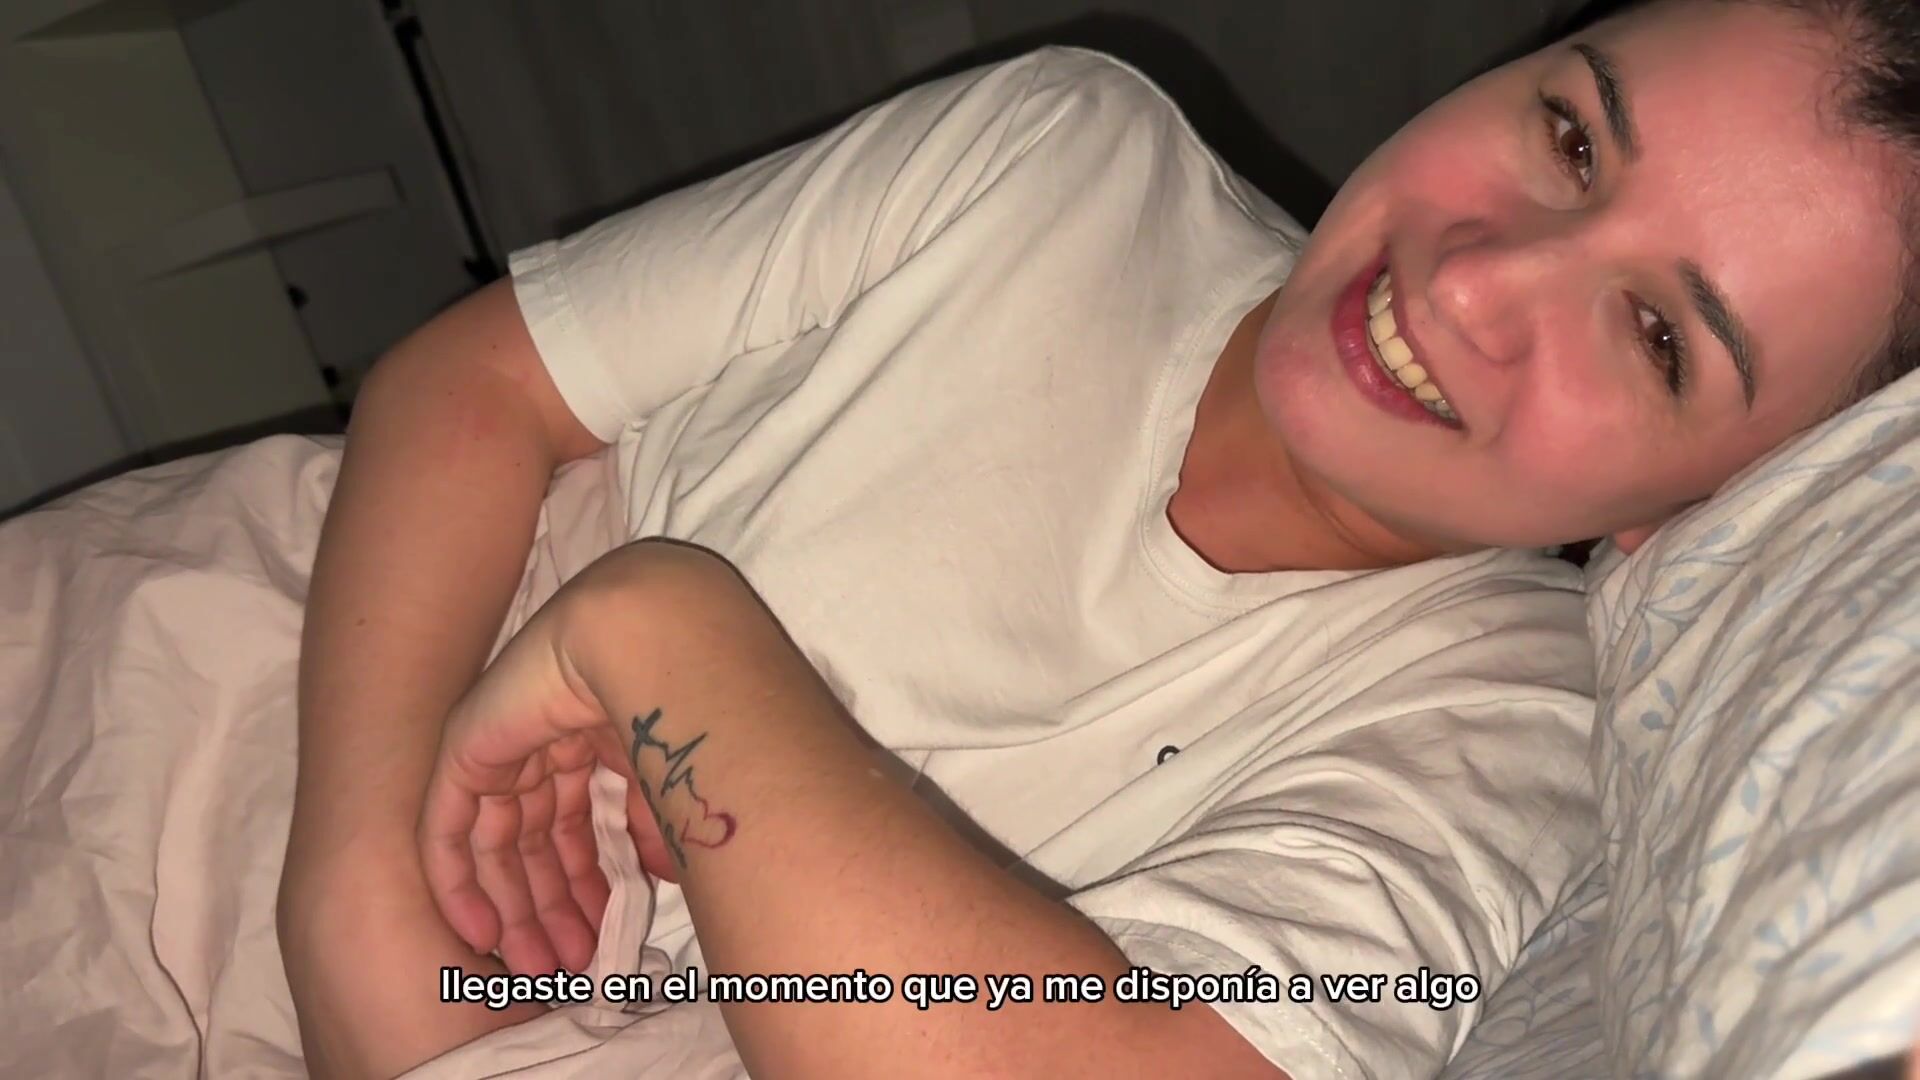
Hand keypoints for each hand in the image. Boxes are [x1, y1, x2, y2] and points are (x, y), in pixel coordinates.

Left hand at [416, 572, 677, 975]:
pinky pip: (448, 834)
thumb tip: (657, 877)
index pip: (577, 832)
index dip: (587, 891)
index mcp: (589, 748)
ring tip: (536, 966)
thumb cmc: (674, 703)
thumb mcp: (666, 784)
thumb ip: (652, 830)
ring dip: (514, 911)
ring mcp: (500, 752)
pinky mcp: (464, 755)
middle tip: (566, 968)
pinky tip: (481, 935)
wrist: (641, 643)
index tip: (600, 943)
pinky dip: (459, 886)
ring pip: (496, 848)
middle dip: (553, 911)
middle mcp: (541, 752)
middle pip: (536, 847)